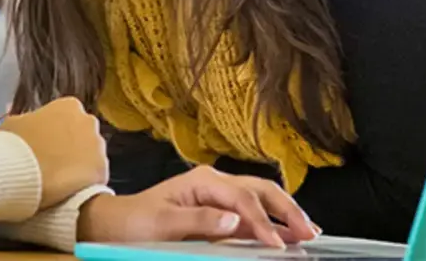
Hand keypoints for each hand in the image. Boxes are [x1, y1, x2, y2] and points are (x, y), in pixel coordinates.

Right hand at [0, 97, 108, 208]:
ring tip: (57, 179)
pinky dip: (83, 182)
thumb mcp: (11, 127)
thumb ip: (24, 121)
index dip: (51, 132)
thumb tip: (25, 124)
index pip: (64, 116)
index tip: (41, 145)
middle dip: (68, 146)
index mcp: (68, 105)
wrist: (26, 178)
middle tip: (49, 162)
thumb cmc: (16, 147)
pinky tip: (67, 190)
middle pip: (79, 134)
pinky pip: (93, 175)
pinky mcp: (103, 171)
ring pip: (88, 155)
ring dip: (77, 163)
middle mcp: (89, 121)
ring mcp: (99, 146)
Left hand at [75, 165, 318, 247]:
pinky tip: (287, 232)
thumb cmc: (136, 222)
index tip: (277, 245)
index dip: (262, 222)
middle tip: (308, 233)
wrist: (117, 223)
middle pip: (261, 191)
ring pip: (262, 197)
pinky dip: (273, 220)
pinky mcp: (220, 208)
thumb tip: (235, 220)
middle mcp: (215, 182)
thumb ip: (200, 220)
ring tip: (309, 231)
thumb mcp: (162, 223)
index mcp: (203, 180)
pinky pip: (253, 211)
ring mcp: (219, 193)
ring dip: (286, 213)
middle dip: (287, 211)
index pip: (242, 199)